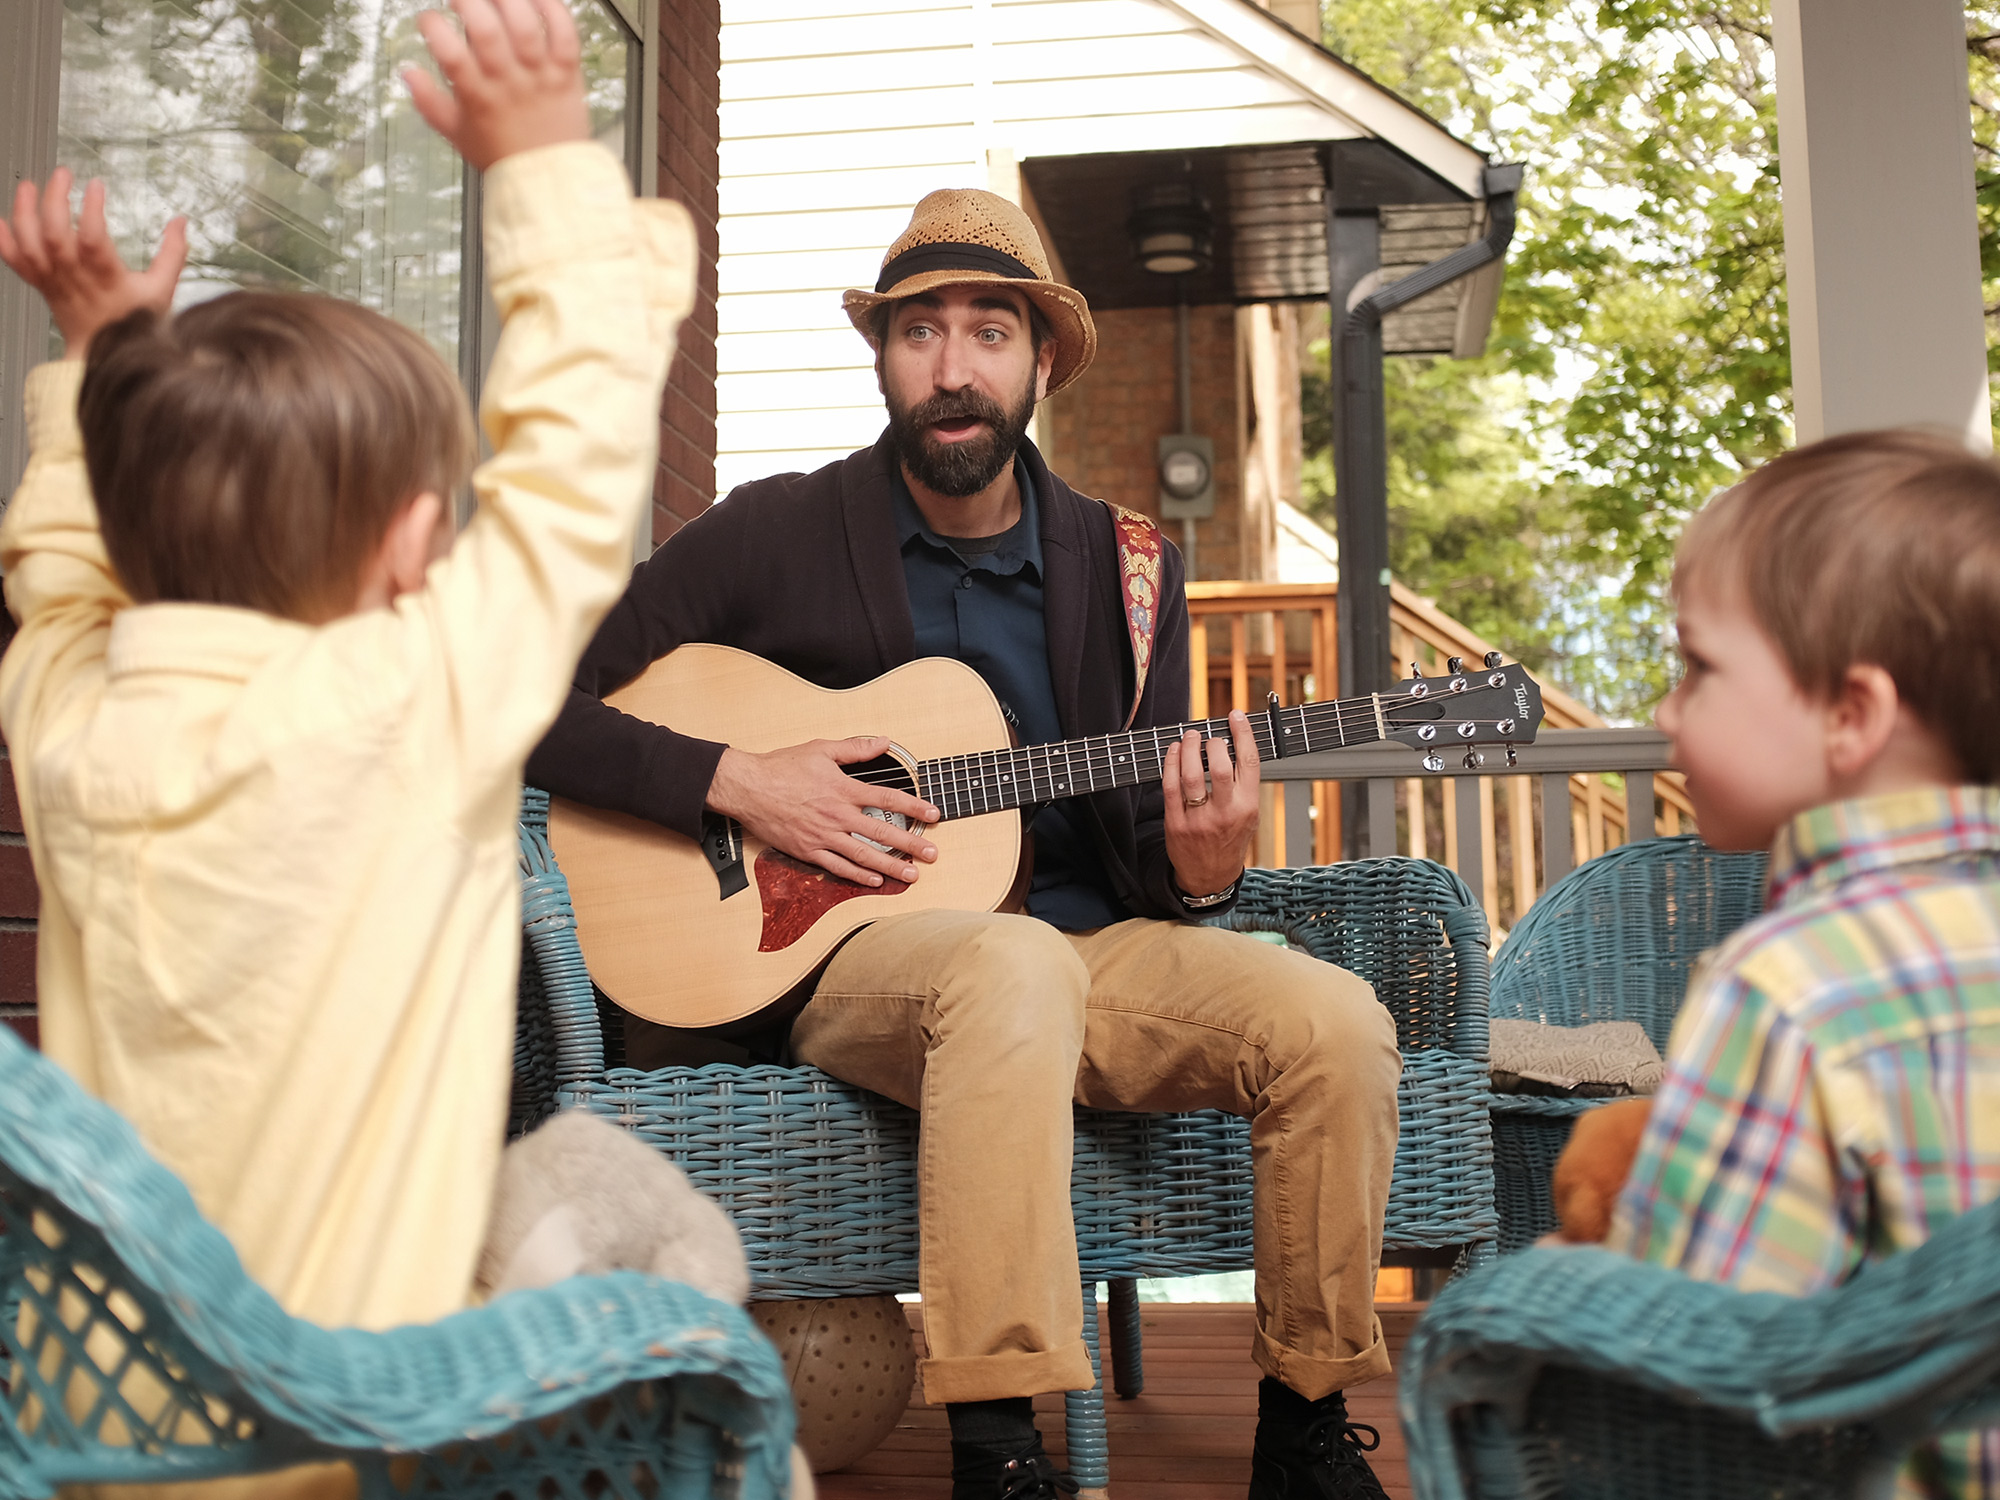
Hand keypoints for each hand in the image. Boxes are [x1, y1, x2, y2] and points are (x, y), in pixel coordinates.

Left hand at [0, 172, 186, 358]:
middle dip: (55, 199)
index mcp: (108, 280)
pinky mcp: (42, 286)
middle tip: (63, 175)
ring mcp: (55, 283)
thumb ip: (172, 254)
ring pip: (30, 245)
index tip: (96, 186)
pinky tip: (3, 221)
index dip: (91, 210)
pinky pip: (16, 263)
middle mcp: (77, 280)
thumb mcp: (162, 289)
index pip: (93, 239)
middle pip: (55, 235)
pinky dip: (5, 242)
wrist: (105, 355)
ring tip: (29, 186)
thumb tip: (180, 223)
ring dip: (25, 213)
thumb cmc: (133, 324)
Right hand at [404, 0, 590, 171]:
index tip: (428, 21)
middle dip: (467, 1)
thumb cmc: (504, 156)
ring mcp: (540, 76)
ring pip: (525, 26)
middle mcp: (509, 82)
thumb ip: (429, 102)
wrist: (550, 178)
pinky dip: (553, 9)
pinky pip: (565, 34)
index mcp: (478, 97)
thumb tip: (407, 72)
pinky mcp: (567, 73)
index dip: (433, 27)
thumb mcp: (456, 135)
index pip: (450, 53)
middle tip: (458, 0)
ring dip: (506, 0)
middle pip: (486, 30)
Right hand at [708, 737, 940, 886]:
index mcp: (843, 789)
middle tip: (933, 854)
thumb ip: (855, 748)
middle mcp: (837, 816)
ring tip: (912, 874)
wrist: (747, 787)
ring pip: (863, 856)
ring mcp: (823, 836)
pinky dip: (858, 875)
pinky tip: (874, 880)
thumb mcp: (821, 749)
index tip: (933, 815)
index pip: (887, 800)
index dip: (914, 807)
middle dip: (911, 845)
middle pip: (882, 833)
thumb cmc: (781, 767)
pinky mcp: (807, 851)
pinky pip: (837, 867)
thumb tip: (883, 742)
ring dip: (890, 866)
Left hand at [1161, 710, 1258, 900]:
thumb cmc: (1230, 840)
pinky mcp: (1176, 824)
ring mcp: (1199, 819)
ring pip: (1191, 774)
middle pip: (1219, 766)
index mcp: (1248, 807)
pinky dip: (1170, 763)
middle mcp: (1226, 813)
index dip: (1243, 734)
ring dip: (1188, 748)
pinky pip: (1170, 787)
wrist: (1210, 876)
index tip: (1236, 716)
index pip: (1249, 762)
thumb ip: (1243, 784)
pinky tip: (1173, 751)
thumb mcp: (1249, 815)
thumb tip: (1232, 743)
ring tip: (1189, 737)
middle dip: (1212, 742)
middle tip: (1208, 737)